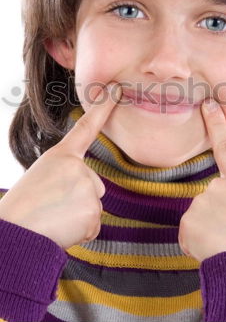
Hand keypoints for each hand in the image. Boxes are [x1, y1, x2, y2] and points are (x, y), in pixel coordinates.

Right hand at [0, 83, 121, 249]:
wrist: (12, 233)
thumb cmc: (22, 208)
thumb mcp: (42, 178)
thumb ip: (68, 177)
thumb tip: (88, 192)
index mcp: (61, 156)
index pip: (86, 127)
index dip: (103, 107)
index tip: (116, 88)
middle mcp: (78, 167)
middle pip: (94, 185)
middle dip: (78, 200)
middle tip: (51, 208)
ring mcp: (87, 187)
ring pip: (93, 206)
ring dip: (77, 217)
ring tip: (53, 219)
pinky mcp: (92, 210)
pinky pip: (94, 225)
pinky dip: (81, 232)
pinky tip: (61, 230)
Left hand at [178, 99, 225, 261]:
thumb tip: (209, 207)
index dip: (216, 125)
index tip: (208, 104)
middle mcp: (219, 186)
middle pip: (206, 200)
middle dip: (213, 218)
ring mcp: (202, 201)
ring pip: (195, 218)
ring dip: (205, 233)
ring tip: (224, 244)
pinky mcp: (188, 220)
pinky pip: (187, 234)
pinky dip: (195, 244)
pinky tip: (211, 251)